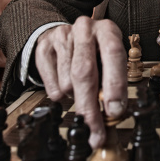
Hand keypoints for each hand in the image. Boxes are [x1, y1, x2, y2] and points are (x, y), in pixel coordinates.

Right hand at [34, 16, 126, 148]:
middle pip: (84, 72)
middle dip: (90, 106)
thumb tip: (113, 112)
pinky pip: (50, 84)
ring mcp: (62, 36)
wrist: (69, 34)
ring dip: (75, 97)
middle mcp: (85, 29)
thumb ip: (112, 80)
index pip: (113, 53)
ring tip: (82, 92)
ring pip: (67, 82)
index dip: (115, 83)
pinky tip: (67, 88)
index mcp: (108, 30)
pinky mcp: (44, 47)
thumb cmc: (97, 52)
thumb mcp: (110, 59)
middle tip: (95, 131)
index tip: (115, 110)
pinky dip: (60, 95)